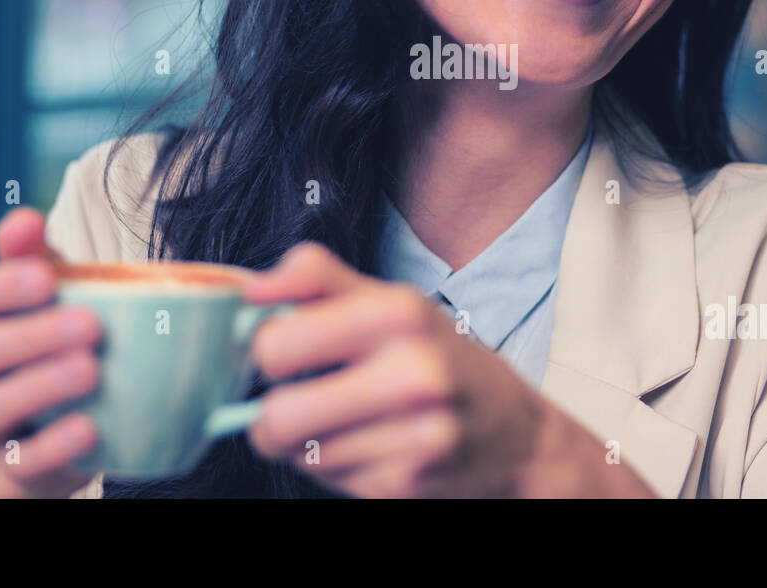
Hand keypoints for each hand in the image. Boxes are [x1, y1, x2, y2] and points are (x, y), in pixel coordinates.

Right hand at [0, 207, 102, 497]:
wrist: (57, 427)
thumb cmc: (57, 340)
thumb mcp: (52, 293)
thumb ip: (37, 256)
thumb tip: (24, 217)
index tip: (46, 275)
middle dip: (30, 335)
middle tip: (90, 324)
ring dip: (41, 386)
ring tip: (92, 369)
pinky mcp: (17, 465)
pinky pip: (22, 461)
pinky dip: (54, 444)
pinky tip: (90, 427)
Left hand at [241, 242, 654, 497]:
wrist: (518, 437)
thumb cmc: (445, 360)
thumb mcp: (395, 302)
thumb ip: (318, 280)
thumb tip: (248, 287)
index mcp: (399, 311)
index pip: (277, 343)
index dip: (263, 351)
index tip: (279, 352)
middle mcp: (412, 372)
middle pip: (277, 416)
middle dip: (270, 415)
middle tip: (293, 402)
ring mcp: (414, 435)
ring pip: (301, 455)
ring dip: (309, 444)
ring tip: (348, 423)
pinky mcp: (407, 485)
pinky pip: (332, 482)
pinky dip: (340, 468)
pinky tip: (374, 447)